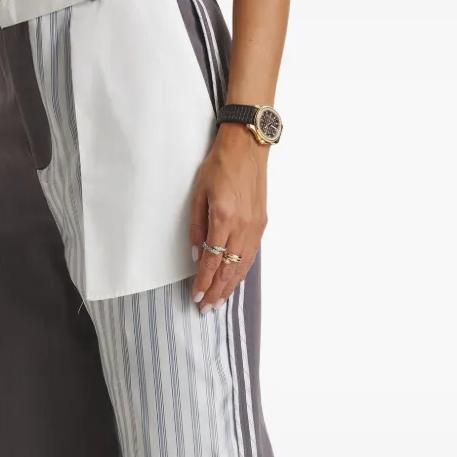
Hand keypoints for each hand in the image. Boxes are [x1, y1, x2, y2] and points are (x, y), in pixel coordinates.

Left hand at [189, 123, 268, 312]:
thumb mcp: (197, 193)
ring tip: (219, 303)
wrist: (248, 146)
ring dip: (229, 287)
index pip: (211, 260)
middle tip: (206, 310)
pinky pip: (250, 256)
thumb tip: (195, 256)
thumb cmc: (219, 165)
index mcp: (223, 217)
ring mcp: (254, 227)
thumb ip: (196, 227)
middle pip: (228, 269)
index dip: (203, 282)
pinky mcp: (261, 224)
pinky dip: (241, 272)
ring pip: (242, 266)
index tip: (196, 297)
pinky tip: (234, 282)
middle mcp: (242, 226)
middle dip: (216, 292)